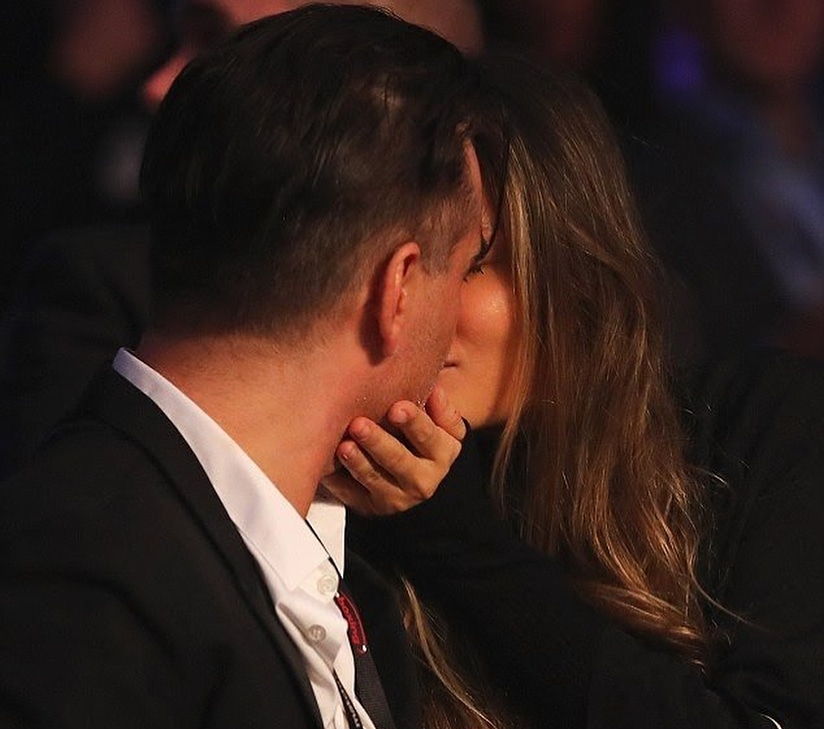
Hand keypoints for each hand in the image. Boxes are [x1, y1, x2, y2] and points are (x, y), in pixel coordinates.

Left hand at [322, 384, 465, 514]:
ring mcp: (397, 497)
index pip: (429, 436)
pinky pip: (352, 494)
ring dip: (357, 462)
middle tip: (359, 424)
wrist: (407, 464)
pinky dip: (339, 480)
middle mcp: (424, 479)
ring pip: (375, 479)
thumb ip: (439, 406)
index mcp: (443, 452)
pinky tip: (328, 467)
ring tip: (343, 446)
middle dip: (378, 442)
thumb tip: (435, 391)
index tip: (397, 408)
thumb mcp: (438, 419)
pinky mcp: (371, 505)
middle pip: (400, 460)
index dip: (414, 422)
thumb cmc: (418, 430)